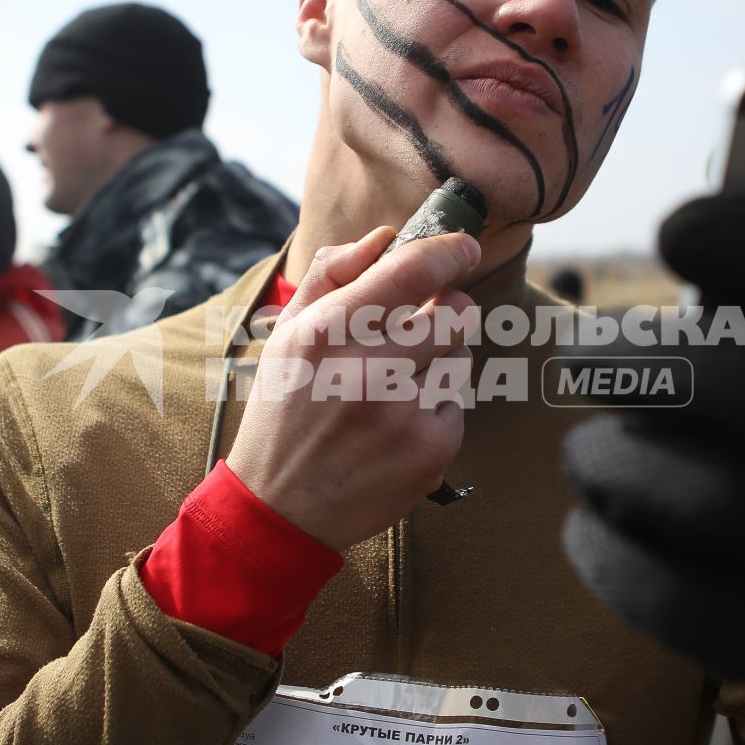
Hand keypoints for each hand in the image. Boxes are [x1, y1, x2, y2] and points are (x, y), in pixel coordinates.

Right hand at [226, 226, 479, 550]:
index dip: (448, 252)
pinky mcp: (431, 451)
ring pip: (461, 359)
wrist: (280, 507)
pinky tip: (396, 427)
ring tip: (393, 388)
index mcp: (327, 333)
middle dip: (450, 311)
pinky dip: (434, 411)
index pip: (411, 270)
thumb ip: (331, 274)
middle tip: (425, 325)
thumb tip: (385, 237)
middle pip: (457, 314)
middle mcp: (367, 371)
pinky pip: (457, 406)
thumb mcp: (288, 334)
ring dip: (439, 364)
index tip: (464, 249)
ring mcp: (404, 414)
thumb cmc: (286, 409)